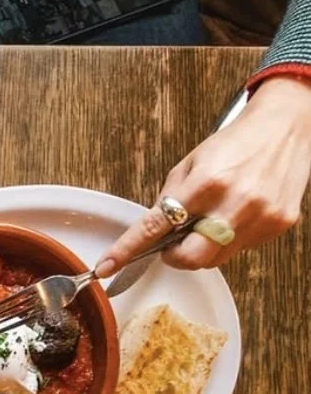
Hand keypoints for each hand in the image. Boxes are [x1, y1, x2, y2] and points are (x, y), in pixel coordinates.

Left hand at [97, 76, 310, 273]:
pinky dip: (230, 239)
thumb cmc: (237, 143)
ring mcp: (260, 217)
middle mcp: (234, 203)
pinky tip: (236, 215)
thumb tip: (153, 231)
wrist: (286, 127)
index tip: (107, 266)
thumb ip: (170, 198)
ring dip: (202, 248)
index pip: (156, 226)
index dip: (127, 250)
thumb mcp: (191, 163)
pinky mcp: (278, 224)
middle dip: (174, 257)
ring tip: (210, 220)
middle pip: (191, 258)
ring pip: (215, 259)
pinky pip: (241, 249)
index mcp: (206, 183)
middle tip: (172, 244)